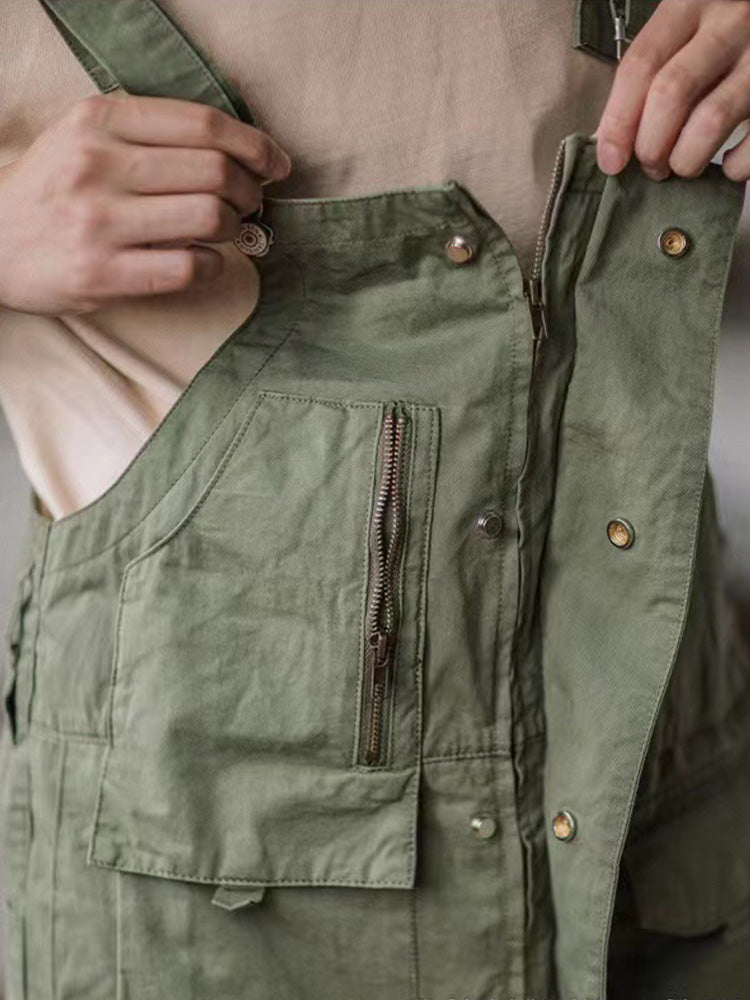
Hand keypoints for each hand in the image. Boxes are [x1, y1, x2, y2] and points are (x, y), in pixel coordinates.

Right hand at [0, 93, 291, 314]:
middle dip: (249, 189)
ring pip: (208, 217)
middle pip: (215, 171)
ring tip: (225, 230)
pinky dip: (212, 265)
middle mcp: (97, 166)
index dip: (254, 144)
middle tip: (250, 201)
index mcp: (98, 121)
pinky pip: (188, 268)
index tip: (274, 162)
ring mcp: (98, 222)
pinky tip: (205, 261)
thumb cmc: (53, 188)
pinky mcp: (102, 274)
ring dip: (234, 227)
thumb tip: (236, 148)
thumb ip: (147, 132)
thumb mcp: (85, 136)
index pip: (202, 124)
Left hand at [595, 0, 749, 181]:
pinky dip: (735, 166)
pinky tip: (727, 164)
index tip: (611, 161)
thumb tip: (612, 139)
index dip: (618, 121)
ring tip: (683, 165)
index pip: (641, 65)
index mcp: (690, 3)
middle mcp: (729, 23)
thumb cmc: (723, 28)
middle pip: (671, 93)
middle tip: (651, 166)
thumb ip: (653, 68)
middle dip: (650, 146)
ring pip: (711, 120)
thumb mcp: (686, 24)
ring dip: (686, 159)